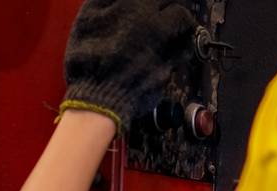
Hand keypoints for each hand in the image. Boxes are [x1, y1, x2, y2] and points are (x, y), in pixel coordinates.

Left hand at [62, 0, 200, 128]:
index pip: (180, 13)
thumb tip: (186, 39)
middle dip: (165, 8)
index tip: (183, 26)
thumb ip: (175, 52)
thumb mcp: (162, 73)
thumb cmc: (131, 90)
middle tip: (162, 16)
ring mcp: (112, 8)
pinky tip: (119, 11)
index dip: (184, 21)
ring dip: (142, 4)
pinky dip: (115, 2)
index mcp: (157, 28)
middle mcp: (136, 12)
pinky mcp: (91, 10)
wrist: (96, 95)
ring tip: (141, 14)